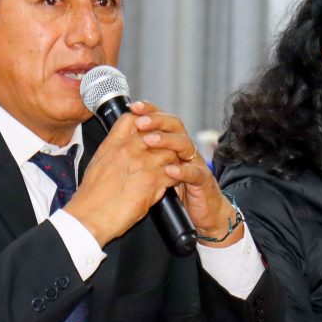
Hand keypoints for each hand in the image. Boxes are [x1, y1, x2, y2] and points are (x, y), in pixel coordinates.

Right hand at [65, 103, 181, 245]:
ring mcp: (142, 163)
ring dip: (172, 161)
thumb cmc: (92, 196)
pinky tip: (169, 184)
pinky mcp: (152, 181)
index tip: (149, 132)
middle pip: (157, 133)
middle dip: (164, 143)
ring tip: (168, 171)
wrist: (89, 216)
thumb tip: (125, 149)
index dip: (145, 121)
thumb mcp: (98, 163)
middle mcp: (128, 149)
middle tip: (164, 154)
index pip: (133, 118)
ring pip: (170, 152)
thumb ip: (114, 151)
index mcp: (113, 143)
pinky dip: (175, 178)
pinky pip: (173, 173)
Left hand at [131, 101, 243, 248]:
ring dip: (166, 140)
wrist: (201, 214)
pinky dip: (182, 171)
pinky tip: (169, 170)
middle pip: (175, 125)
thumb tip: (119, 142)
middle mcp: (184, 149)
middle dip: (157, 120)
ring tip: (149, 141)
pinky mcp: (203, 181)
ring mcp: (195, 163)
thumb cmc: (174, 191)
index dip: (149, 111)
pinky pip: (194, 173)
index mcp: (172, 143)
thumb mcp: (155, 170)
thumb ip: (143, 155)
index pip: (161, 120)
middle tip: (141, 121)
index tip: (134, 106)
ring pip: (185, 144)